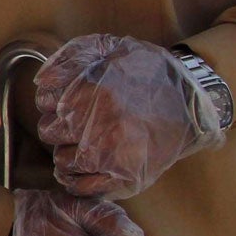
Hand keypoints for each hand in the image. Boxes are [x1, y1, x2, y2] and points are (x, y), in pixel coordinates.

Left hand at [35, 34, 225, 200]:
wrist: (194, 102)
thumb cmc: (151, 72)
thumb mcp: (113, 48)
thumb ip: (72, 57)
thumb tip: (41, 80)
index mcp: (91, 91)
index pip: (45, 102)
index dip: (52, 101)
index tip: (63, 103)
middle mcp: (97, 124)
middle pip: (50, 133)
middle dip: (57, 128)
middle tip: (72, 126)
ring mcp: (111, 154)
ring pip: (63, 161)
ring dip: (65, 154)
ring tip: (79, 147)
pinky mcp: (125, 177)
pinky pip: (84, 187)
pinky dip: (76, 181)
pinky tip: (81, 171)